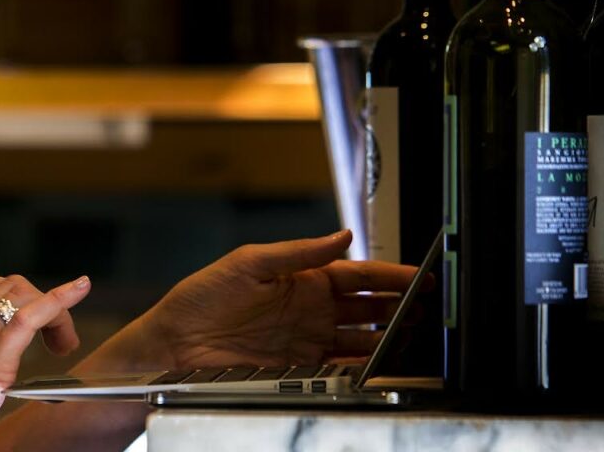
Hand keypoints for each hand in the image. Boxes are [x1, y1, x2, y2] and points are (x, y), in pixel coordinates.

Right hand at [0, 271, 91, 451]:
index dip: (9, 290)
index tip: (27, 308)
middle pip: (8, 285)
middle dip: (38, 302)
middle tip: (53, 341)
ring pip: (22, 294)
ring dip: (54, 311)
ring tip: (64, 343)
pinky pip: (30, 318)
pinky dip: (59, 300)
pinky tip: (78, 290)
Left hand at [135, 229, 417, 369]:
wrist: (176, 343)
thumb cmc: (201, 297)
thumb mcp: (249, 263)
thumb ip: (298, 252)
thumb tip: (340, 235)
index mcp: (301, 279)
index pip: (356, 274)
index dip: (388, 275)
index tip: (418, 276)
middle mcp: (309, 309)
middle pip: (367, 308)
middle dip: (399, 306)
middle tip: (427, 308)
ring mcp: (306, 339)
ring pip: (361, 339)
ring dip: (388, 338)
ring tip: (414, 336)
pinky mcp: (298, 367)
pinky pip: (339, 367)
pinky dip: (362, 367)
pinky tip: (379, 365)